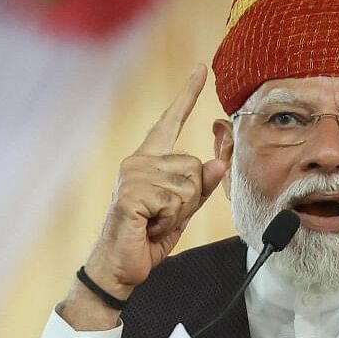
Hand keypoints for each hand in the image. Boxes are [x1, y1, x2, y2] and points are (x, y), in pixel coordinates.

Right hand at [58, 65, 228, 328]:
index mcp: (150, 160)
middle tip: (162, 217)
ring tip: (154, 221)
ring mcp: (134, 174)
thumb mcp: (182, 211)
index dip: (187, 95)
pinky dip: (168, 219)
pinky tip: (147, 225)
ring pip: (189, 184)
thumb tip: (218, 161)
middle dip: (190, 199)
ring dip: (179, 211)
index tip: (200, 69)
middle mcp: (139, 160)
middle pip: (195, 166)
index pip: (171, 121)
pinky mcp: (133, 192)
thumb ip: (200, 186)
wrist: (120, 268)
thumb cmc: (147, 238)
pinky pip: (175, 200)